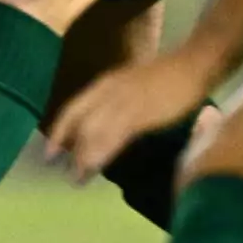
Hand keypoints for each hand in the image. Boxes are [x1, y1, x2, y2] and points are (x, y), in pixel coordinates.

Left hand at [47, 49, 219, 181]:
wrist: (194, 64)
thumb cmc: (168, 77)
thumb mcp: (132, 86)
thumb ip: (117, 104)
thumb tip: (105, 128)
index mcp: (104, 84)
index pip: (72, 108)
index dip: (59, 131)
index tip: (48, 152)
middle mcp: (108, 91)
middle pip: (78, 121)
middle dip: (64, 145)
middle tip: (55, 169)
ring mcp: (124, 100)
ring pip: (94, 130)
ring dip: (82, 156)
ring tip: (76, 178)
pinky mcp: (141, 112)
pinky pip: (115, 135)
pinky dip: (103, 152)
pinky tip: (96, 166)